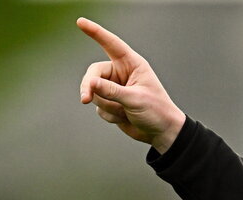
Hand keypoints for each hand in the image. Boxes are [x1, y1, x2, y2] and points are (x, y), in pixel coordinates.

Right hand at [77, 17, 185, 153]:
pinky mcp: (111, 103)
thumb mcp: (135, 99)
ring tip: (126, 112)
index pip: (111, 44)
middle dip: (89, 87)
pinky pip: (99, 107)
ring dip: (108, 106)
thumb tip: (89, 83)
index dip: (96, 32)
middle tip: (85, 99)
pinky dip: (110, 115)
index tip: (81, 22)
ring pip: (95, 93)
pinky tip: (124, 118)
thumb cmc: (157, 111)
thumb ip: (112, 91)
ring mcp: (115, 89)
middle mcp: (121, 73)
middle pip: (94, 73)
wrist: (161, 133)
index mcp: (132, 64)